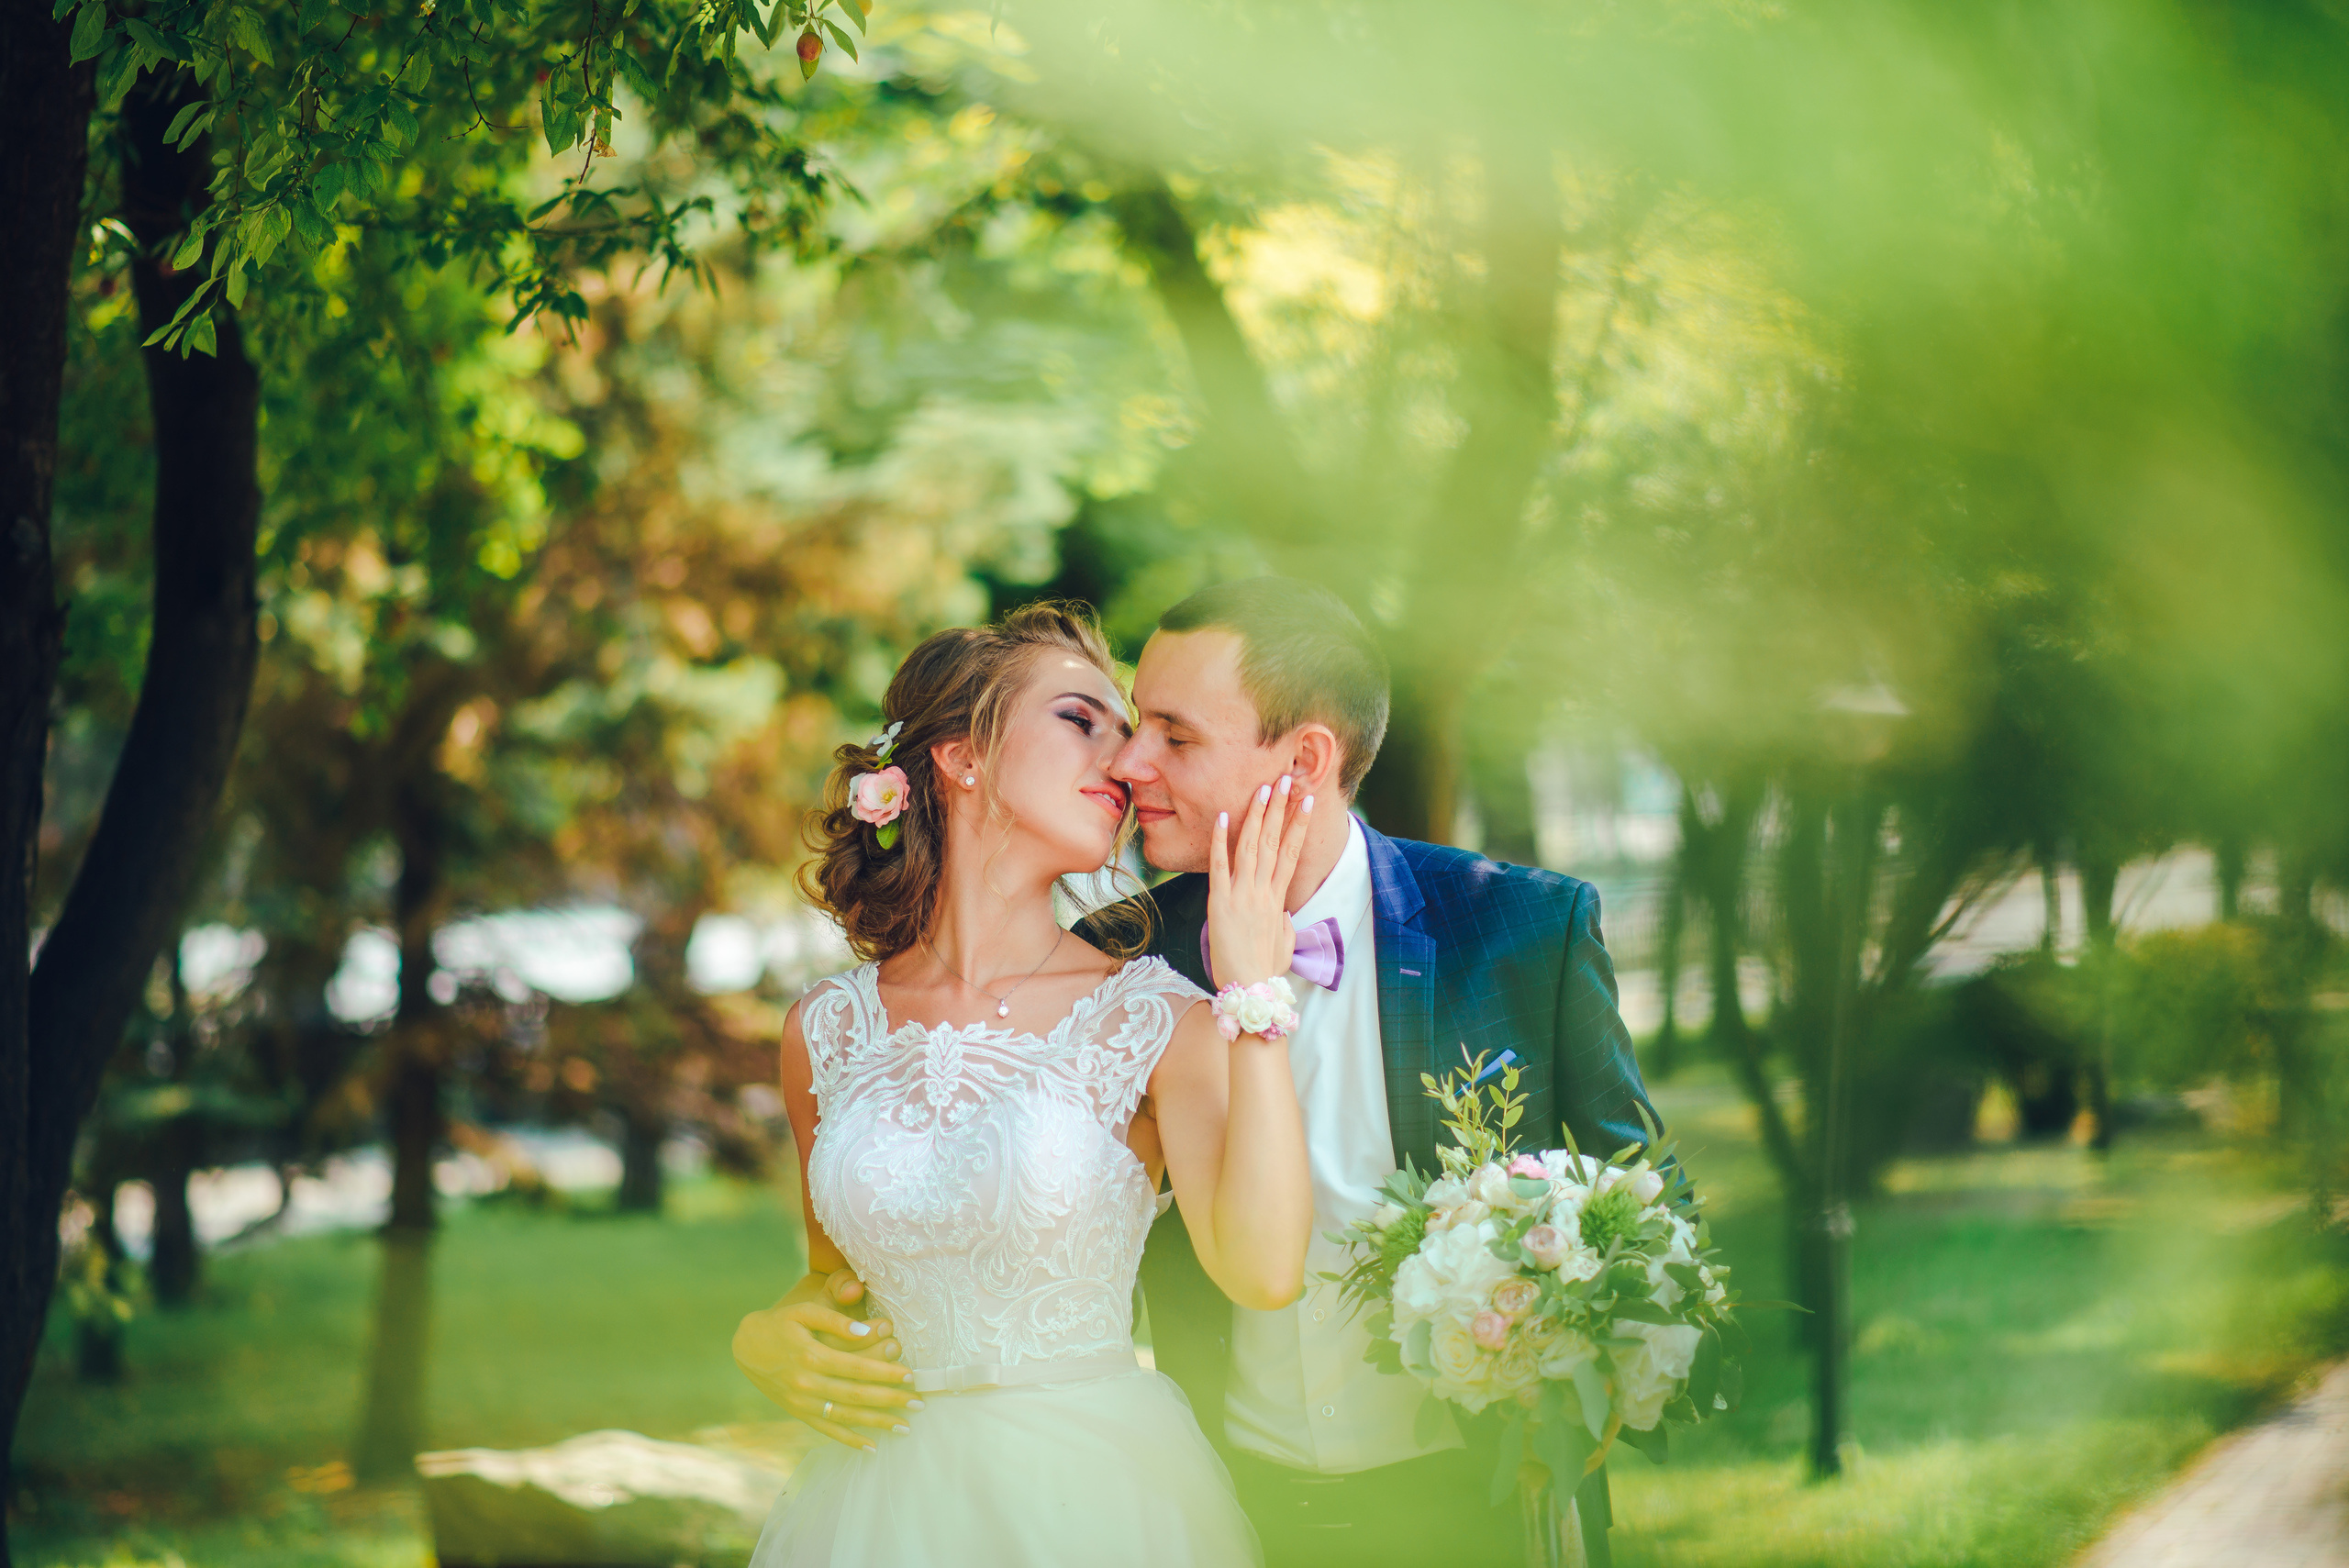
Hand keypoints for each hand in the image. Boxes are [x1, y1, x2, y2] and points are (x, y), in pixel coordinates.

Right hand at [732, 1266, 920, 1449]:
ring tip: (905, 1427)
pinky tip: (871, 1447)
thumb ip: (834, 1320)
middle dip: (890, 1400)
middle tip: (919, 1403)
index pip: (857, 1368)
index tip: (910, 1375)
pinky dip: (849, 1440)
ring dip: (877, 1422)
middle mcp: (807, 1383)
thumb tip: (865, 1332)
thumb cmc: (782, 1323)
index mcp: (811, 1355)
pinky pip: (827, 1430)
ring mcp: (802, 1402)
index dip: (885, 1372)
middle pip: (856, 1395)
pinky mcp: (799, 1413)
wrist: (747, 1346)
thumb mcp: (803, 1311)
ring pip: (845, 1416)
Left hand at [1206, 773, 1313, 991]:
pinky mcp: (1220, 903)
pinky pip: (1219, 865)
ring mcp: (1242, 895)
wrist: (1249, 988)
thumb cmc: (1265, 970)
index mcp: (1278, 899)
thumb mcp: (1283, 943)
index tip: (1306, 800)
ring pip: (1252, 847)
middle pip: (1275, 841)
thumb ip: (1284, 923)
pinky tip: (1222, 816)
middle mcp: (1263, 892)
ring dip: (1257, 815)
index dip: (1299, 824)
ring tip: (1264, 789)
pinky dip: (1220, 839)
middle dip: (1281, 809)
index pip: (1292, 852)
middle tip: (1286, 779)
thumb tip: (1283, 912)